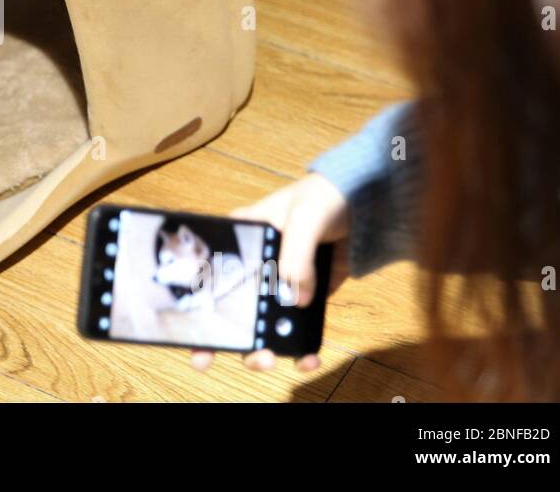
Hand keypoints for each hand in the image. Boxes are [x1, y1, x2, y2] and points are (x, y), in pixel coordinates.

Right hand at [191, 173, 349, 374]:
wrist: (367, 204)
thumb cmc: (324, 198)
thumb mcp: (304, 218)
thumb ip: (296, 256)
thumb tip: (296, 300)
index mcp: (238, 242)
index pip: (206, 274)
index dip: (193, 305)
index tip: (192, 335)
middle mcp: (251, 267)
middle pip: (227, 309)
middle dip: (226, 339)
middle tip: (222, 357)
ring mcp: (277, 284)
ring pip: (260, 326)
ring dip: (260, 349)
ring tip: (270, 360)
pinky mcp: (303, 297)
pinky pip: (294, 329)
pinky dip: (299, 349)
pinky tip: (307, 358)